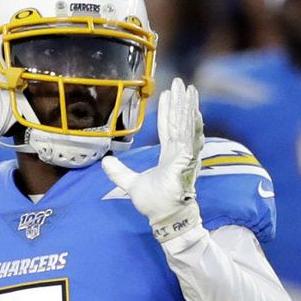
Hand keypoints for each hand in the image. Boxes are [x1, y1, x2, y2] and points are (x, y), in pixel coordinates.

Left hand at [102, 77, 204, 241]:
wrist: (163, 218)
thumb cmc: (154, 204)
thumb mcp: (131, 184)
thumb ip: (119, 172)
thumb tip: (105, 162)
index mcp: (169, 155)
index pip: (168, 127)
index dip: (168, 110)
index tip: (167, 93)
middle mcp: (179, 153)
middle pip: (180, 122)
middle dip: (181, 102)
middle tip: (182, 82)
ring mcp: (185, 158)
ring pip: (187, 127)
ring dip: (189, 108)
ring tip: (190, 90)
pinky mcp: (187, 164)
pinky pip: (190, 142)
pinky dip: (193, 127)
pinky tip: (195, 113)